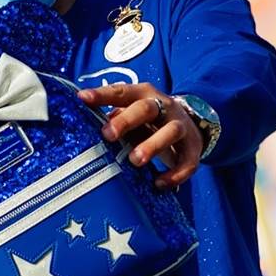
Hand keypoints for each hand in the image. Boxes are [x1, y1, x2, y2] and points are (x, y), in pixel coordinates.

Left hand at [77, 83, 202, 188]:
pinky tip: (159, 184)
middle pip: (146, 108)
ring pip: (170, 131)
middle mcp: (163, 106)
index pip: (122, 92)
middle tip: (108, 135)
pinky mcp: (193, 147)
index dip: (103, 95)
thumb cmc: (148, 122)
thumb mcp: (131, 115)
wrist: (190, 124)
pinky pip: (187, 161)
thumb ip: (112, 121)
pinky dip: (175, 174)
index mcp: (143, 95)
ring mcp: (180, 125)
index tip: (83, 98)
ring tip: (135, 160)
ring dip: (153, 145)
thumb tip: (82, 134)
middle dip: (126, 121)